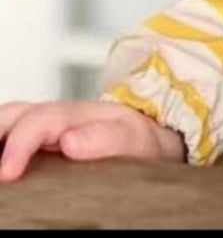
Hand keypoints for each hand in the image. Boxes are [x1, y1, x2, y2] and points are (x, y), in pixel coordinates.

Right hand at [0, 99, 184, 180]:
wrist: (146, 138)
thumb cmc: (135, 139)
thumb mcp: (131, 137)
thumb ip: (105, 138)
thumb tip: (70, 141)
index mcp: (74, 113)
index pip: (37, 121)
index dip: (18, 144)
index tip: (8, 172)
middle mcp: (53, 116)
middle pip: (12, 115)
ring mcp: (43, 128)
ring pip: (8, 124)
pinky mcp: (39, 143)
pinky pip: (13, 137)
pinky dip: (4, 147)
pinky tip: (4, 169)